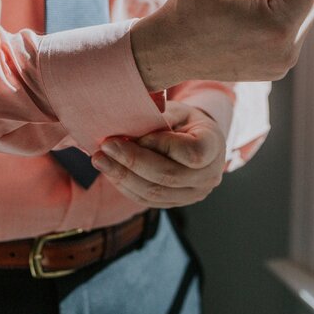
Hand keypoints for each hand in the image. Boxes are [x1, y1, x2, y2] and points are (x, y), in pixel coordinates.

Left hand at [91, 101, 225, 207]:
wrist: (194, 139)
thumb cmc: (182, 120)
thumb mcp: (175, 110)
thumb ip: (157, 116)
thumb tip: (126, 124)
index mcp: (214, 146)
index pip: (191, 153)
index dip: (162, 145)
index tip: (138, 134)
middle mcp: (209, 176)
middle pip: (168, 176)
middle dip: (132, 162)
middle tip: (105, 146)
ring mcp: (194, 194)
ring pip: (155, 193)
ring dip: (123, 177)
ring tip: (100, 160)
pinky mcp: (176, 203)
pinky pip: (148, 201)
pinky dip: (125, 186)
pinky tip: (110, 171)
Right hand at [131, 0, 313, 89]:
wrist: (168, 50)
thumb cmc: (193, 7)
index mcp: (278, 27)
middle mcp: (287, 52)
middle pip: (309, 0)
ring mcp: (282, 65)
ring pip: (301, 16)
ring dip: (278, 5)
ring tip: (240, 12)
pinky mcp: (276, 70)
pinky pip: (290, 34)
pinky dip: (273, 23)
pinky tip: (242, 27)